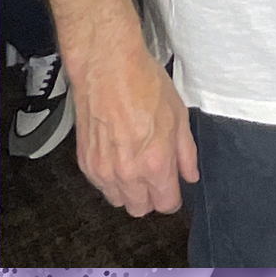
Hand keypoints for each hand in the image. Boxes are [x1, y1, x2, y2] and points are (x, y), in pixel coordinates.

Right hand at [72, 42, 199, 216]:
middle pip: (140, 209)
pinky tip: (117, 156)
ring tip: (134, 166)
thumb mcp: (179, 115)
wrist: (107, 67)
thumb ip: (186, 152)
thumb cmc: (145, 84)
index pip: (166, 204)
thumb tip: (190, 176)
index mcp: (156, 163)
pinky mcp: (85, 162)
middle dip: (151, 197)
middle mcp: (128, 174)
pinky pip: (100, 186)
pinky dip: (110, 179)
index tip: (173, 188)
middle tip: (154, 176)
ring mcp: (103, 170)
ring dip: (129, 191)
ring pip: (118, 201)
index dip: (173, 197)